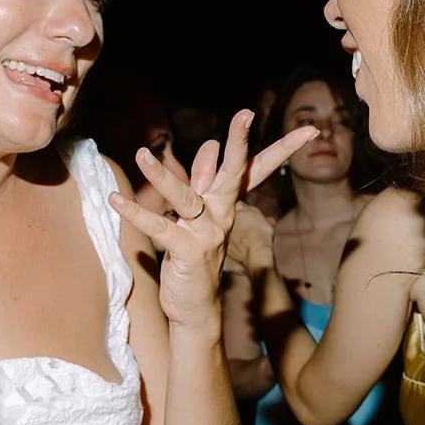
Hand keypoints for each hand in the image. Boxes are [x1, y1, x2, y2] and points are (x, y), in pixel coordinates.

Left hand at [109, 110, 318, 329]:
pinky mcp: (187, 252)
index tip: (308, 129)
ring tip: (142, 154)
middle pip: (233, 174)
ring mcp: (206, 234)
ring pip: (186, 198)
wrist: (195, 308)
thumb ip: (202, 181)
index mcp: (226, 205)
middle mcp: (221, 216)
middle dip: (239, 144)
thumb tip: (210, 146)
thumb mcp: (199, 216)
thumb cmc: (195, 258)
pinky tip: (116, 200)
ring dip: (162, 177)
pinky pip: (159, 229)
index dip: (281, 150)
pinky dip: (135, 214)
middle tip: (246, 115)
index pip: (255, 171)